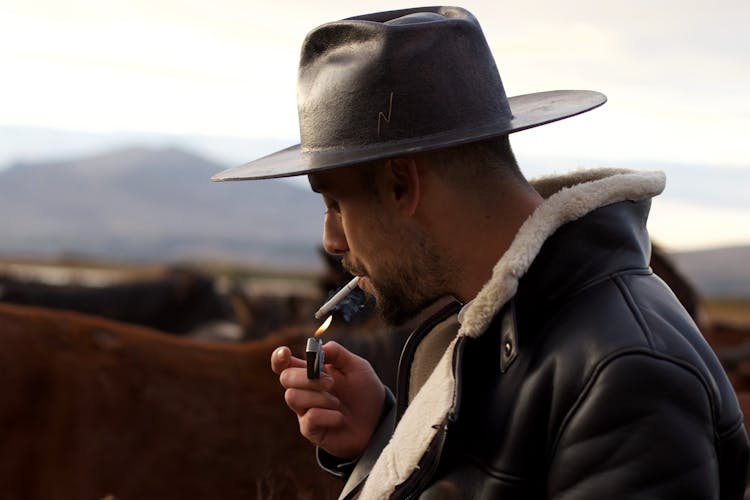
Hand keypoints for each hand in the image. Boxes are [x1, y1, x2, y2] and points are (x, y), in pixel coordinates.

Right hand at [271, 341, 385, 459]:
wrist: (377, 421)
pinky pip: (309, 418)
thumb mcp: (356, 366)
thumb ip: (337, 353)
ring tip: (338, 403)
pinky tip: (341, 418)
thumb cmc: (364, 391)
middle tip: (331, 383)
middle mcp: (303, 391)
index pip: (284, 364)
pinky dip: (328, 415)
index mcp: (310, 372)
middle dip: (306, 378)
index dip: (279, 357)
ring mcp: (304, 411)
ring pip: (293, 397)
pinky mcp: (311, 430)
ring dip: (320, 397)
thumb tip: (319, 348)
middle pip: (286, 378)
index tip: (285, 352)